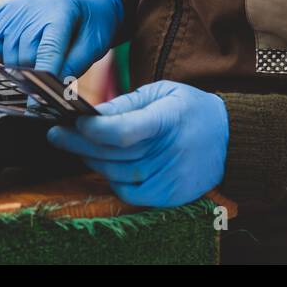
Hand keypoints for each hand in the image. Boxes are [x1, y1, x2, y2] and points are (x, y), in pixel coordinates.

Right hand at [0, 0, 122, 79]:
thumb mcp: (94, 43)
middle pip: (25, 57)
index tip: (45, 95)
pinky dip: (5, 58)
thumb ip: (74, 65)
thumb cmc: (90, 22)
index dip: (45, 75)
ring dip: (21, 68)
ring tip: (39, 60)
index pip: (48, 49)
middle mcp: (33, 5)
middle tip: (48, 80)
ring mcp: (15, 7)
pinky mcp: (2, 11)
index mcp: (62, 11)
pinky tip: (22, 52)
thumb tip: (51, 89)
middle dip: (37, 75)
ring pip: (7, 56)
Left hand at [47, 80, 228, 206]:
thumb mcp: (162, 92)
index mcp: (167, 119)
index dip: (94, 130)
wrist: (230, 138)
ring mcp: (170, 177)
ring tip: (78, 146)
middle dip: (78, 144)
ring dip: (92, 160)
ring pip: (116, 174)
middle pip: (113, 154)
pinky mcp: (170, 195)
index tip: (72, 122)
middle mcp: (169, 152)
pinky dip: (112, 180)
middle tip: (56, 134)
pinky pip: (128, 193)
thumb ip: (126, 103)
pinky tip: (105, 165)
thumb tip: (91, 113)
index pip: (124, 131)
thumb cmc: (190, 109)